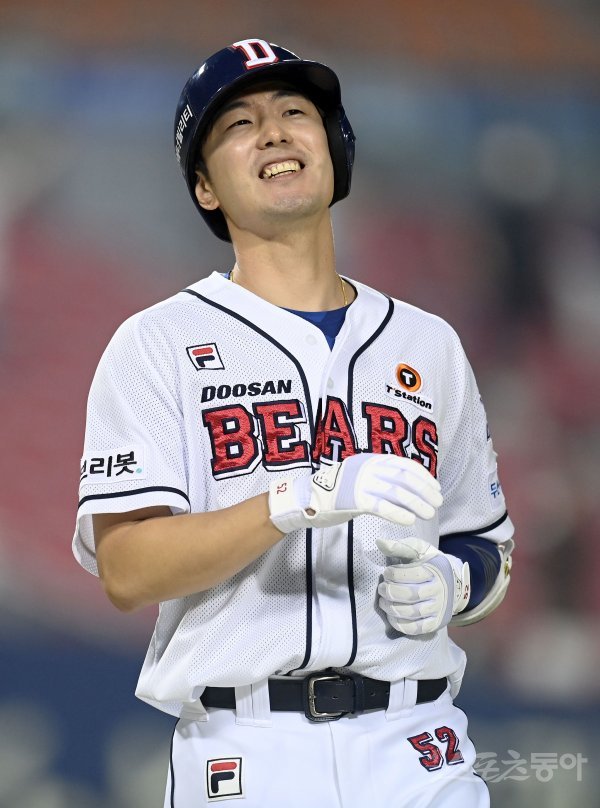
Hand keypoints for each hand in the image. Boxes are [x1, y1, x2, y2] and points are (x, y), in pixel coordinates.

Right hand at [268, 454, 441, 533]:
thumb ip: (379, 478)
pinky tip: (409, 520)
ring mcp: (359, 483)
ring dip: (417, 503)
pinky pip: (380, 506)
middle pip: (404, 478)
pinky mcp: (353, 499)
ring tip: (429, 514)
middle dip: (425, 491)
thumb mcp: (359, 477)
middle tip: (437, 503)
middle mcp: (366, 468)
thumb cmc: (335, 491)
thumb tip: (407, 488)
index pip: (403, 464)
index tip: (436, 487)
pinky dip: (398, 513)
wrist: (305, 498)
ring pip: (396, 492)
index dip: (423, 476)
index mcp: (369, 460)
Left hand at [376, 536, 469, 634]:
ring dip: (391, 607)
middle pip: (410, 595)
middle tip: (381, 587)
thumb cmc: (428, 564)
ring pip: (411, 613)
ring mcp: (438, 610)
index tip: (387, 572)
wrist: (450, 583)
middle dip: (390, 591)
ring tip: (383, 601)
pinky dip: (399, 623)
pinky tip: (391, 614)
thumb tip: (379, 542)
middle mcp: (439, 592)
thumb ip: (400, 546)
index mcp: (436, 571)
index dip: (394, 574)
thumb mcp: (418, 550)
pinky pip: (414, 629)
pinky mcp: (434, 624)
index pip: (412, 575)